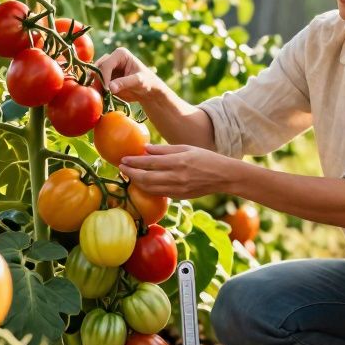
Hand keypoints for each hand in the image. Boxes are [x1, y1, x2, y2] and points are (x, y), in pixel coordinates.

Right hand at [97, 47, 162, 103]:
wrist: (148, 91)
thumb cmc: (147, 82)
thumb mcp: (138, 82)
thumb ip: (125, 83)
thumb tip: (110, 88)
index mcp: (120, 54)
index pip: (107, 64)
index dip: (104, 76)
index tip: (107, 89)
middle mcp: (112, 58)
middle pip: (98, 68)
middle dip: (98, 80)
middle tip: (100, 93)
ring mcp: (108, 68)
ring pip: (95, 75)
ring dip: (96, 85)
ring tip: (101, 95)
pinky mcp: (106, 77)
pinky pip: (97, 83)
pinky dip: (98, 89)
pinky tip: (101, 96)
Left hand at [118, 144, 236, 198]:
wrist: (223, 176)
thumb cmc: (205, 158)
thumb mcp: (186, 148)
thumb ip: (164, 149)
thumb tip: (145, 149)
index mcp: (178, 161)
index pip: (149, 163)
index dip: (134, 162)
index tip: (123, 159)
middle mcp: (177, 176)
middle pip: (146, 178)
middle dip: (131, 173)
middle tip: (121, 168)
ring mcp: (178, 189)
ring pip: (151, 188)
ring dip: (137, 183)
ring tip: (129, 176)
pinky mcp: (180, 196)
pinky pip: (160, 193)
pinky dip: (148, 189)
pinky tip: (143, 184)